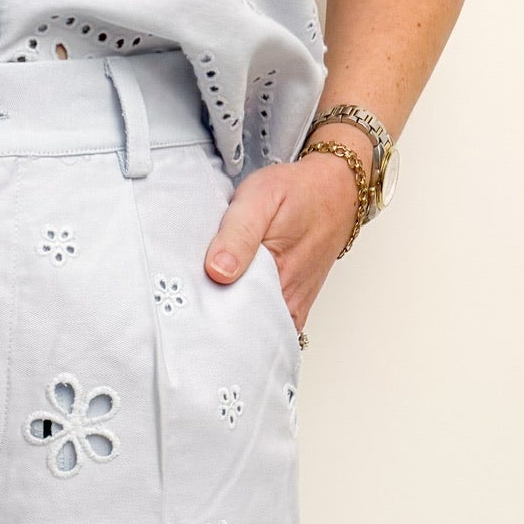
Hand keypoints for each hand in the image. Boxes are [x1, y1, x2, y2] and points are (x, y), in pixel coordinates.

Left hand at [202, 141, 366, 333]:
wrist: (336, 192)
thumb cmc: (299, 193)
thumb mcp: (262, 197)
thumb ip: (238, 234)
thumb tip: (217, 271)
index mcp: (278, 283)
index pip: (231, 319)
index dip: (205, 314)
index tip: (186, 304)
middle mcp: (286, 306)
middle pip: (237, 331)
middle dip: (212, 320)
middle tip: (191, 303)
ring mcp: (289, 313)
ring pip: (247, 331)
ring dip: (226, 318)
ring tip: (207, 300)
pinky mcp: (290, 312)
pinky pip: (260, 327)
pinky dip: (241, 317)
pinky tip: (228, 302)